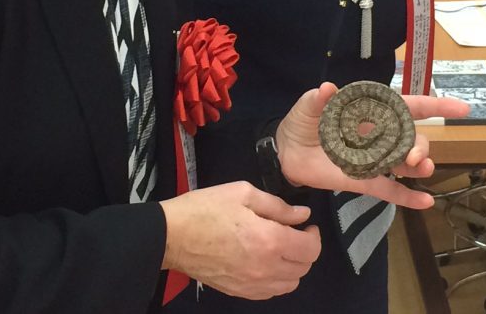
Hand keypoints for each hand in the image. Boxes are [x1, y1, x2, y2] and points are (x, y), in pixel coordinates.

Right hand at [159, 181, 320, 298]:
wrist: (172, 236)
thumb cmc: (205, 209)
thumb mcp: (243, 193)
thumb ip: (277, 206)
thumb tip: (302, 215)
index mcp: (269, 240)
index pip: (310, 248)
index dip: (314, 235)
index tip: (306, 225)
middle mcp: (266, 268)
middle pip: (304, 268)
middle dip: (305, 249)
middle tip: (293, 233)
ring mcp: (252, 284)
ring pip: (290, 283)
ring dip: (293, 266)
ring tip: (280, 248)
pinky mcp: (239, 292)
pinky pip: (271, 292)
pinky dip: (277, 279)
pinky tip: (266, 262)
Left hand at [274, 83, 469, 208]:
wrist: (286, 152)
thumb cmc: (302, 122)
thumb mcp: (308, 106)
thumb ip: (319, 99)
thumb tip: (328, 88)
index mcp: (371, 112)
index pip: (408, 106)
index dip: (436, 106)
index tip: (461, 109)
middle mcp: (380, 135)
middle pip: (412, 138)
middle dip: (421, 146)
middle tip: (415, 157)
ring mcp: (374, 160)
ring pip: (407, 164)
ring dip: (420, 167)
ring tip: (423, 170)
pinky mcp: (365, 181)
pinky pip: (391, 191)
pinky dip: (409, 198)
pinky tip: (426, 202)